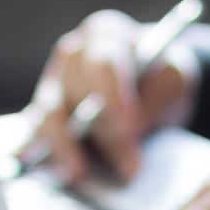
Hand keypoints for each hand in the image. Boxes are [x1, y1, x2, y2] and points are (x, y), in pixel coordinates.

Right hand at [19, 9, 195, 183]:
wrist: (151, 86)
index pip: (103, 63)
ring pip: (48, 114)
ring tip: (79, 173)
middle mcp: (72, 55)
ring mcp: (53, 84)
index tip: (128, 128)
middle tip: (129, 167)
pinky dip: (44, 154)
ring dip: (64, 146)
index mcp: (106, 35)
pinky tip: (56, 173)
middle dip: (102, 133)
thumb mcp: (172, 82)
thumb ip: (151, 104)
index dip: (113, 96)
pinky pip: (36, 135)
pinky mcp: (44, 115)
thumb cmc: (160, 78)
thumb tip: (126, 139)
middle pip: (75, 92)